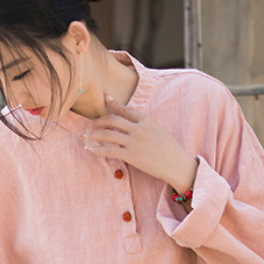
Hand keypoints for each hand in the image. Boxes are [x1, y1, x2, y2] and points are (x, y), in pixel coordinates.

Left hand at [83, 95, 197, 194]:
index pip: (126, 109)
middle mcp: (139, 128)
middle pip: (113, 120)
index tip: (104, 98)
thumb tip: (133, 125)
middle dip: (98, 122)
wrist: (178, 165)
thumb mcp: (159, 131)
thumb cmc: (171, 150)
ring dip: (93, 135)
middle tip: (90, 125)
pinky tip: (90, 148)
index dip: (113, 103)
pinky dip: (97, 149)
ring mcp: (135, 142)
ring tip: (85, 136)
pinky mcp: (132, 156)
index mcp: (147, 120)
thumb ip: (145, 126)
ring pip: (108, 134)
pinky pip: (109, 151)